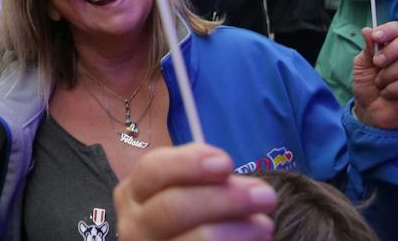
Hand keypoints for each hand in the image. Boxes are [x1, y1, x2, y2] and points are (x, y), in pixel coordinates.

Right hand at [111, 143, 274, 240]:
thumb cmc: (191, 216)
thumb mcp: (188, 191)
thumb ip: (203, 180)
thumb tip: (240, 182)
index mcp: (133, 193)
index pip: (152, 170)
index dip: (189, 164)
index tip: (227, 163)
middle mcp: (133, 225)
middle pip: (173, 206)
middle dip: (224, 199)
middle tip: (265, 195)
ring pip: (192, 240)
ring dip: (235, 231)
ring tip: (265, 225)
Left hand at [350, 22, 397, 128]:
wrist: (369, 109)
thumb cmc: (367, 83)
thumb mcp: (362, 64)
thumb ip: (368, 48)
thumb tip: (368, 30)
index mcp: (396, 45)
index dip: (389, 30)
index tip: (376, 37)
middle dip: (391, 51)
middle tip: (377, 63)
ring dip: (387, 76)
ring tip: (380, 83)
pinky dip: (392, 90)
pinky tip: (388, 94)